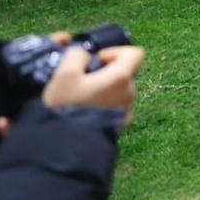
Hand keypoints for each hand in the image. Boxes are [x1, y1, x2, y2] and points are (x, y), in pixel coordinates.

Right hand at [0, 41, 146, 138]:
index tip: (94, 60)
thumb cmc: (66, 107)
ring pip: (117, 91)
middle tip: (81, 79)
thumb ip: (77, 56)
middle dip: (104, 72)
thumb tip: (85, 55)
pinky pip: (112, 107)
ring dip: (101, 89)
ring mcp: (126, 112)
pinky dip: (100, 104)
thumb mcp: (64, 74)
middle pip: (123, 73)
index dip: (114, 52)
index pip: (135, 53)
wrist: (66, 147)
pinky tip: (81, 111)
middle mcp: (130, 94)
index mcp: (122, 78)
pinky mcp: (118, 126)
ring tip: (77, 97)